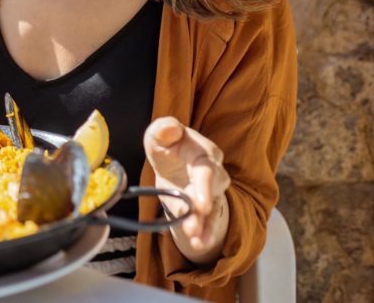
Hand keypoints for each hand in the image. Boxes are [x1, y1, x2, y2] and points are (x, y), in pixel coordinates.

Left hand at [144, 117, 229, 259]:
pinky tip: (198, 244)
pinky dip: (204, 234)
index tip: (200, 203)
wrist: (173, 163)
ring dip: (204, 225)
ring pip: (210, 210)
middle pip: (212, 191)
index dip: (204, 185)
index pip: (207, 168)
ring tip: (196, 240)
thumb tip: (170, 128)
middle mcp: (215, 174)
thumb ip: (163, 129)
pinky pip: (208, 223)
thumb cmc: (168, 145)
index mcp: (205, 153)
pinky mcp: (206, 209)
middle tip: (197, 219)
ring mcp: (212, 193)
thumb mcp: (159, 134)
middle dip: (204, 206)